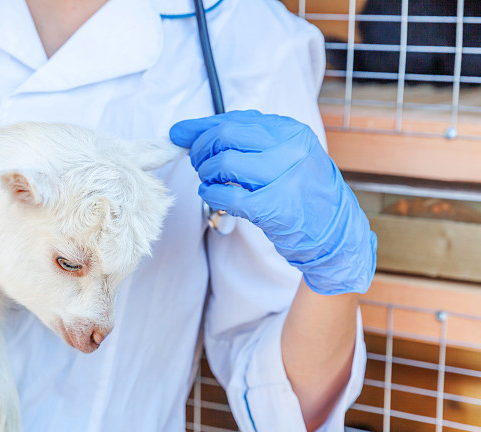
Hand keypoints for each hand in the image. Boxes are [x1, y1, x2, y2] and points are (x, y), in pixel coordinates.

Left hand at [170, 110, 376, 294]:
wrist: (334, 230)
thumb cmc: (301, 191)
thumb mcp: (283, 155)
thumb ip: (245, 141)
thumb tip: (189, 132)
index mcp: (290, 131)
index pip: (235, 119)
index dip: (201, 126)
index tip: (180, 133)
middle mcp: (289, 149)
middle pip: (225, 135)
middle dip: (201, 148)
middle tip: (198, 163)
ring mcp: (283, 177)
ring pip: (223, 163)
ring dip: (206, 173)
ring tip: (210, 181)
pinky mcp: (273, 207)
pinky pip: (227, 195)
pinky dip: (211, 194)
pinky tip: (213, 195)